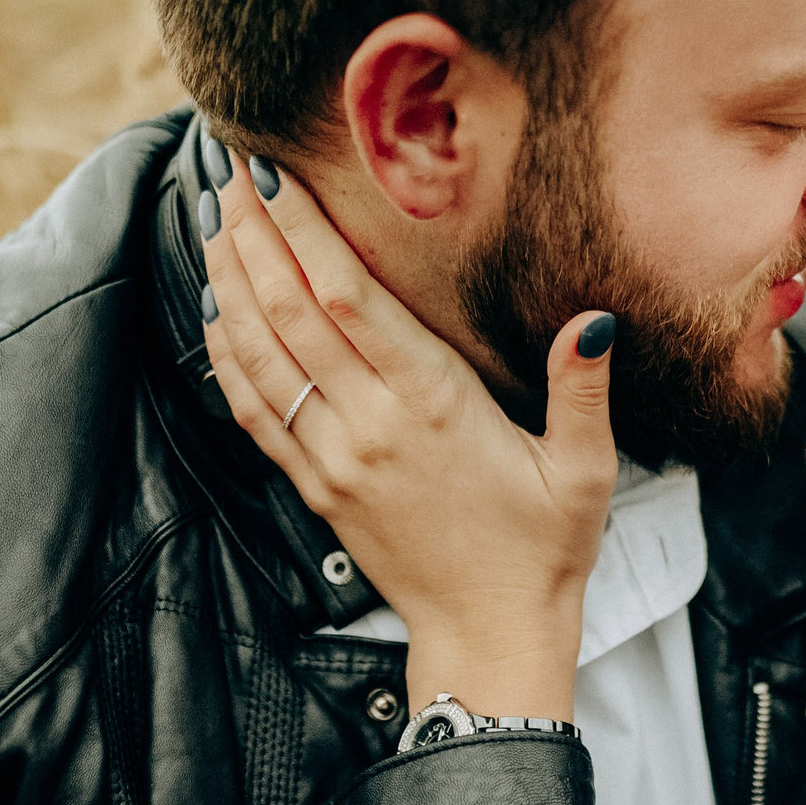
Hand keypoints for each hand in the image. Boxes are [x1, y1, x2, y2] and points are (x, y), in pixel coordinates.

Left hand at [200, 155, 615, 722]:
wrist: (490, 633)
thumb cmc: (542, 548)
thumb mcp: (587, 471)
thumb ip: (582, 391)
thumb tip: (592, 322)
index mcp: (433, 404)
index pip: (347, 298)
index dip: (303, 231)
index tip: (274, 175)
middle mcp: (370, 424)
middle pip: (289, 309)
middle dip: (253, 234)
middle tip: (227, 171)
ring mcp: (333, 457)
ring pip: (261, 354)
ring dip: (230, 283)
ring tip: (212, 220)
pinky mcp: (314, 487)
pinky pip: (255, 411)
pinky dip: (226, 356)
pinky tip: (214, 310)